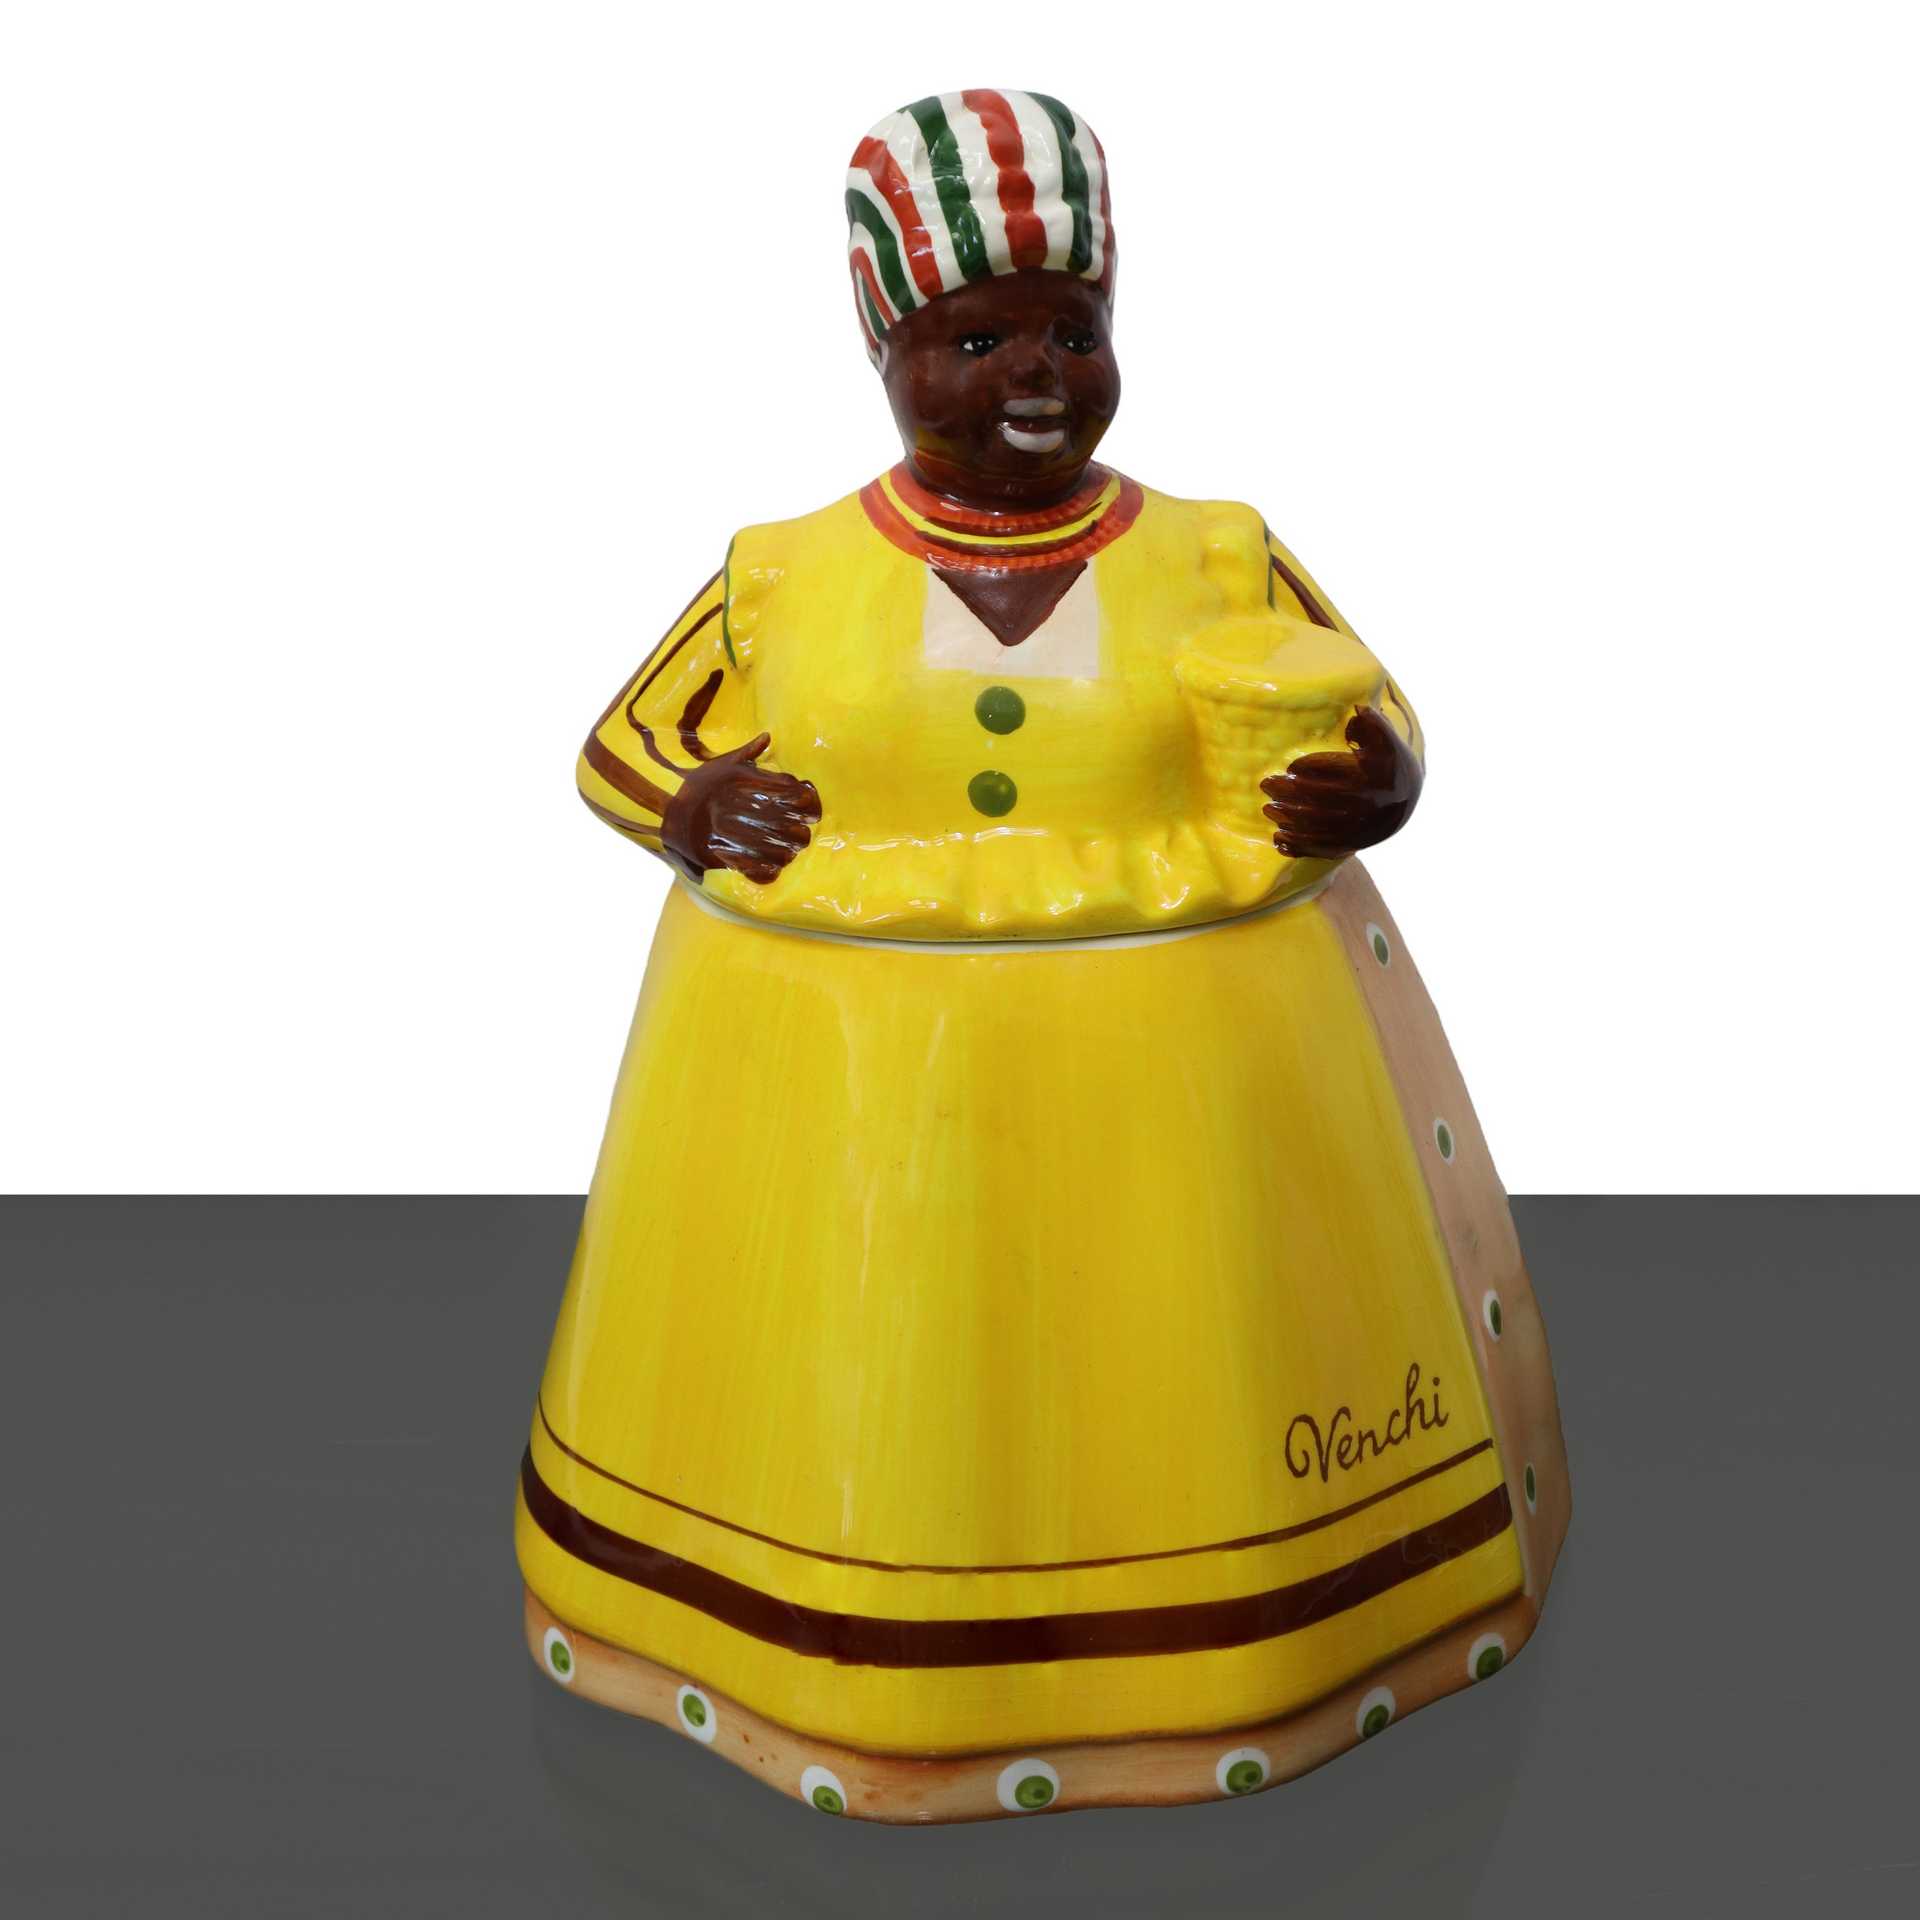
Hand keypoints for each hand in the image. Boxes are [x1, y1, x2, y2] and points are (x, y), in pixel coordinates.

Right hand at [659, 733, 820, 884]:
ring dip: (788, 853)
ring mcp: (734, 835)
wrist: (665, 811)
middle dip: (800, 833)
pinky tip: (772, 866)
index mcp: (745, 783)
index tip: (808, 809)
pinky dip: (770, 871)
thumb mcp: (721, 765)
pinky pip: (759, 870)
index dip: (807, 803)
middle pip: (791, 828)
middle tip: (801, 834)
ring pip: (780, 852)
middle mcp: (743, 808)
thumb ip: (747, 753)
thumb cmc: (698, 786)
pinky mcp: (725, 857)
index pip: (792, 792)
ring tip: (789, 852)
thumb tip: (767, 736)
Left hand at [1260, 708, 1421, 860]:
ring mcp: (1357, 829)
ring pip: (1320, 827)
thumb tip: (1358, 711)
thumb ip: (1372, 724)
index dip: (1312, 770)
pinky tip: (1279, 839)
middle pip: (1323, 800)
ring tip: (1268, 809)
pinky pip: (1321, 849)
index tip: (1290, 766)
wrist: (1403, 800)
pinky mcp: (1349, 845)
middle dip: (1292, 794)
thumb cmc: (1383, 762)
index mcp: (1375, 776)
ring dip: (1290, 820)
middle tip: (1267, 785)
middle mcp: (1367, 805)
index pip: (1340, 772)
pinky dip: (1298, 846)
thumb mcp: (1385, 739)